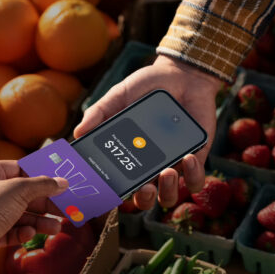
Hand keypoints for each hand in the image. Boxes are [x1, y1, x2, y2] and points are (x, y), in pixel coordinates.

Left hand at [0, 161, 67, 272]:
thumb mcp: (19, 190)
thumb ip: (43, 185)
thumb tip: (62, 182)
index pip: (20, 169)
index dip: (41, 176)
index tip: (60, 182)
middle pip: (23, 194)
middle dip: (44, 203)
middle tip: (65, 209)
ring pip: (20, 215)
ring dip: (38, 221)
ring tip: (56, 228)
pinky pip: (11, 231)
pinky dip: (22, 233)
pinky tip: (29, 235)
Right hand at [74, 54, 223, 209]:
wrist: (182, 75)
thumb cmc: (147, 87)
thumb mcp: (119, 96)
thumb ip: (99, 112)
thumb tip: (78, 132)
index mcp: (128, 156)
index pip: (117, 184)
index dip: (112, 194)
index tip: (109, 190)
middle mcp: (149, 167)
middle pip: (143, 199)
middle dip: (143, 199)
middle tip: (144, 187)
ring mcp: (173, 165)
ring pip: (169, 196)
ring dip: (168, 191)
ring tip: (166, 172)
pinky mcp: (196, 159)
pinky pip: (195, 180)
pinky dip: (193, 175)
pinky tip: (187, 157)